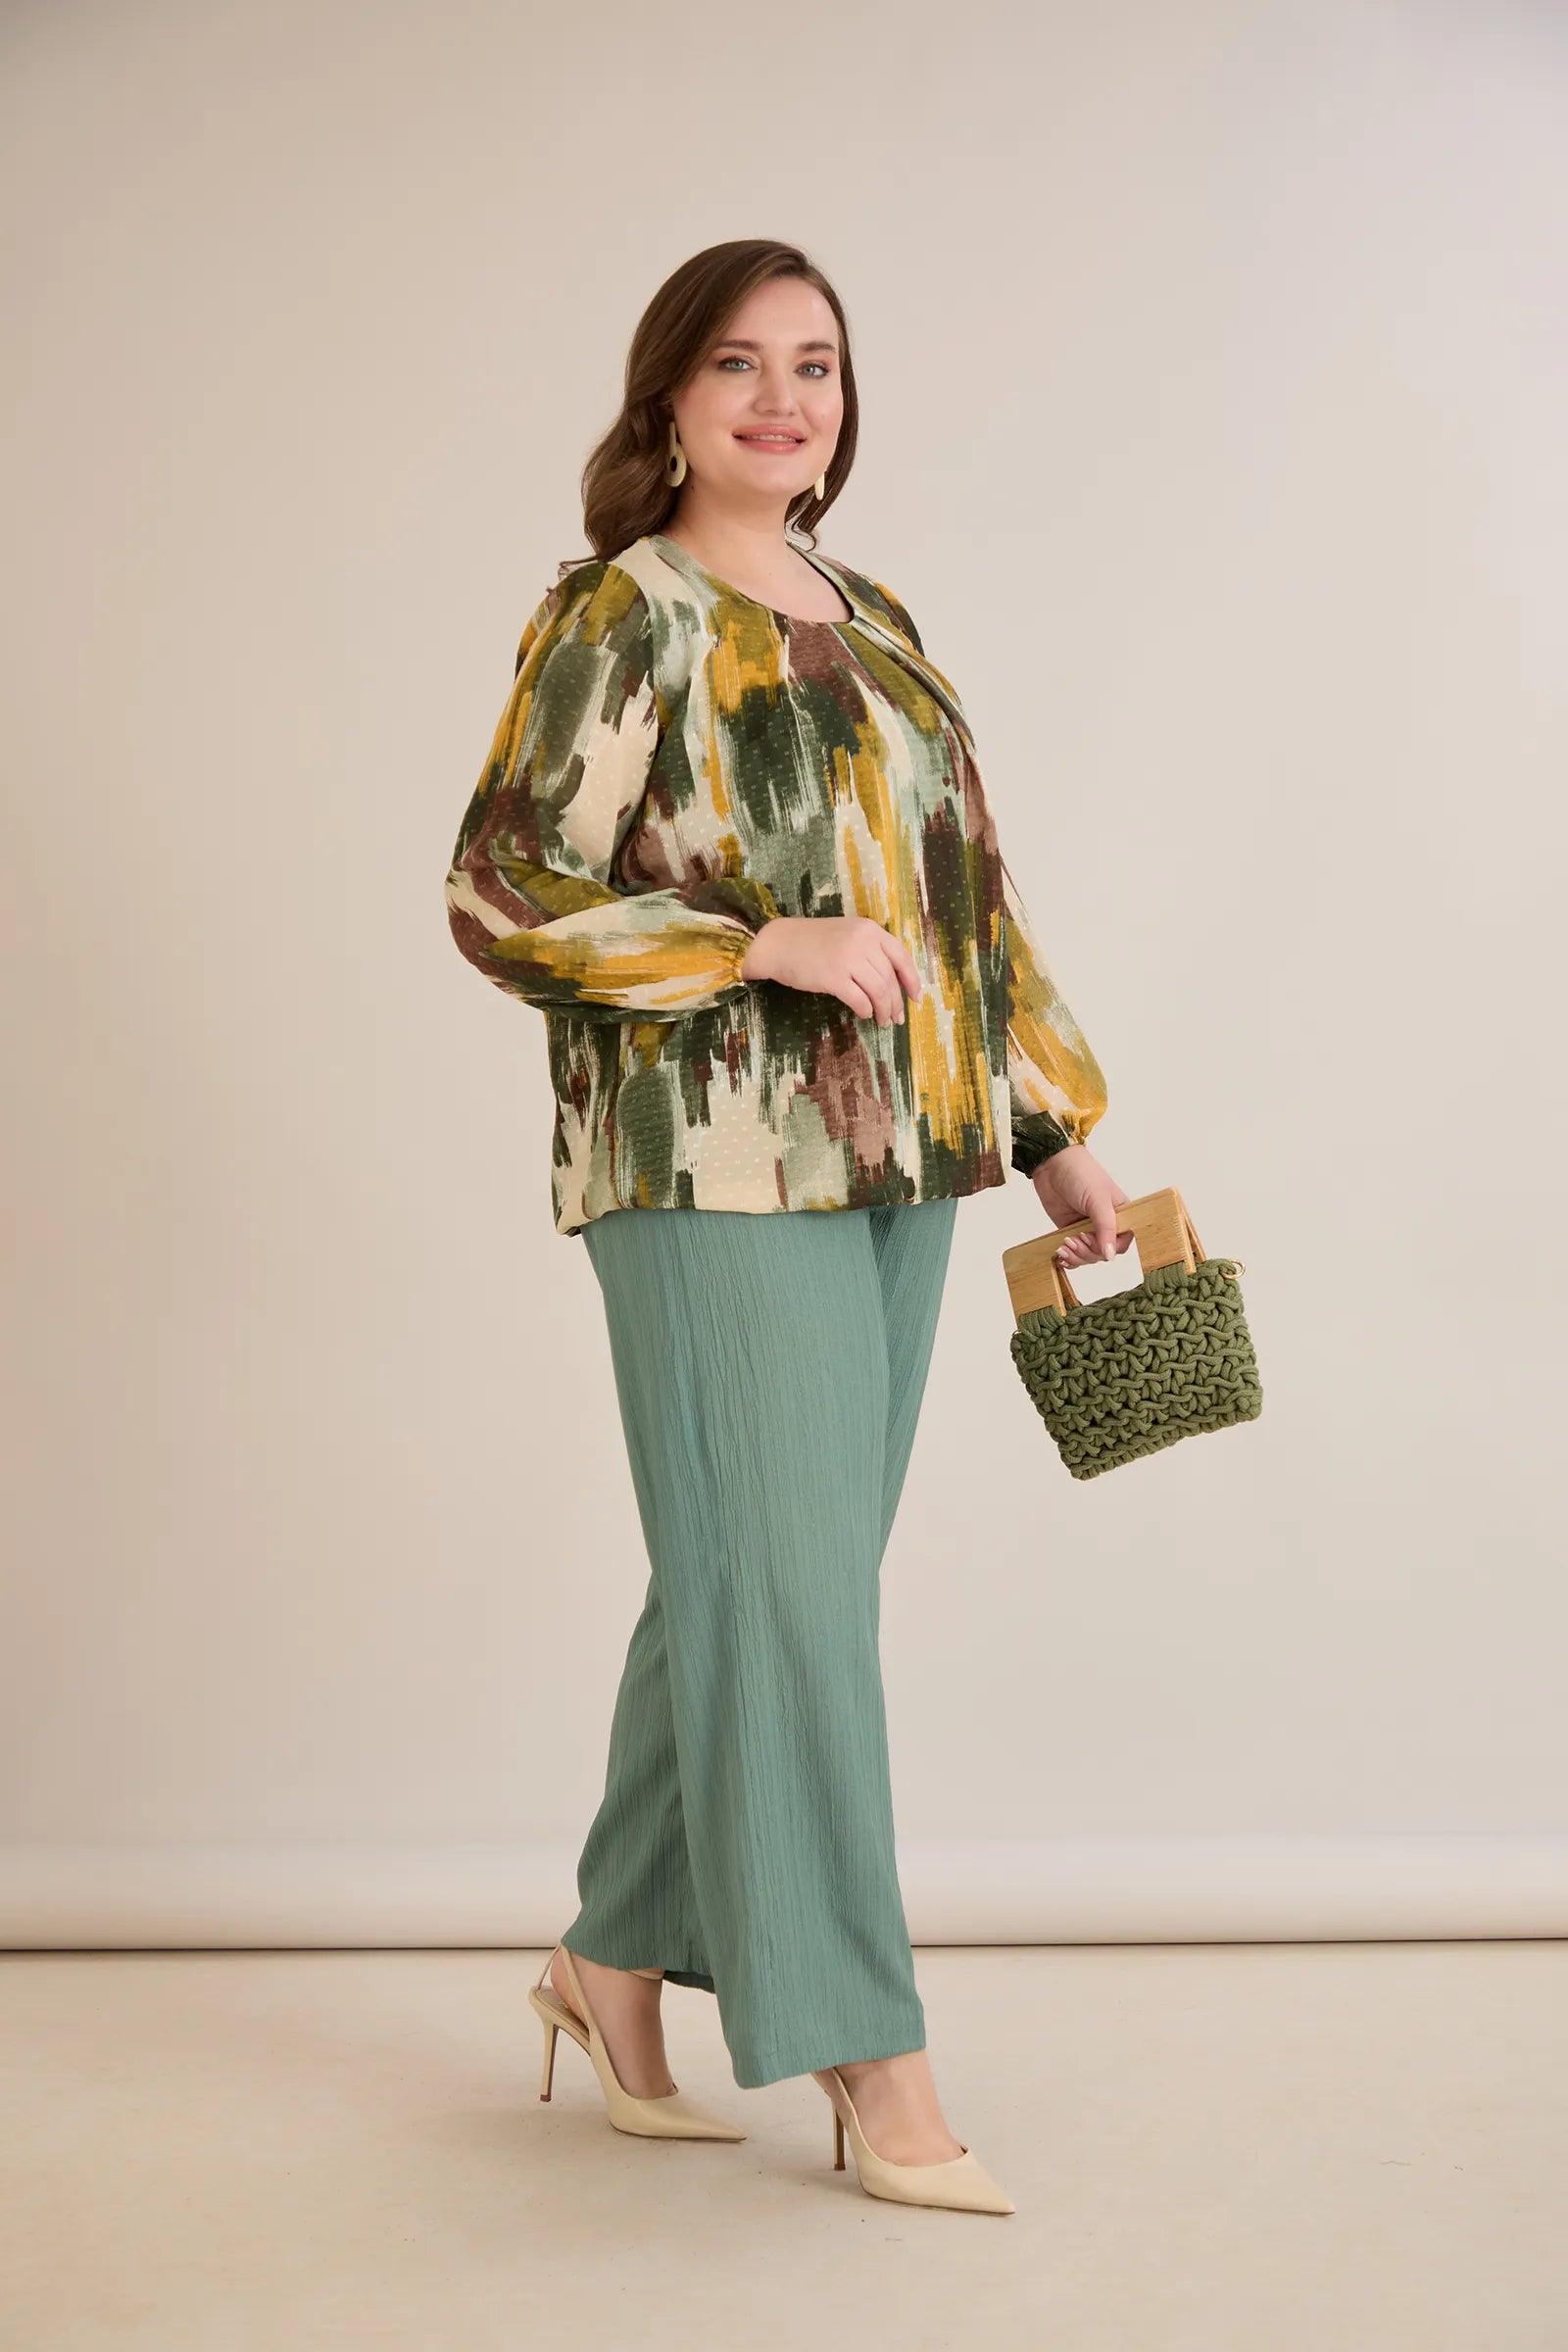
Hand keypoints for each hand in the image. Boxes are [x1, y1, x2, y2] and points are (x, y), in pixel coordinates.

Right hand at [739, 915, 922, 1026]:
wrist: (779, 943)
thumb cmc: (813, 941)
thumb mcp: (847, 934)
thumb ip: (870, 950)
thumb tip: (893, 983)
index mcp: (869, 930)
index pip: (901, 957)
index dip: (912, 981)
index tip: (916, 998)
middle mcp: (862, 942)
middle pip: (890, 979)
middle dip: (896, 1003)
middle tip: (897, 1019)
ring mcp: (848, 959)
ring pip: (879, 991)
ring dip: (883, 1010)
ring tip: (883, 1022)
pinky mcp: (833, 977)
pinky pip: (859, 999)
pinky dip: (866, 1010)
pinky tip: (865, 1014)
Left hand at [1031, 1143, 1133, 1267]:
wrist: (1052, 1164)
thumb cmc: (1081, 1173)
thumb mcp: (1097, 1199)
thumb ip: (1105, 1228)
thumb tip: (1110, 1255)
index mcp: (1120, 1214)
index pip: (1122, 1243)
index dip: (1108, 1247)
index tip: (1092, 1238)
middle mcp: (1106, 1223)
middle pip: (1103, 1253)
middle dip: (1088, 1252)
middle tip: (1075, 1239)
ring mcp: (1087, 1228)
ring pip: (1088, 1256)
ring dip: (1077, 1256)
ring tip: (1065, 1244)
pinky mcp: (1071, 1231)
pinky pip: (1074, 1253)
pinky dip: (1069, 1258)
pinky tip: (1062, 1256)